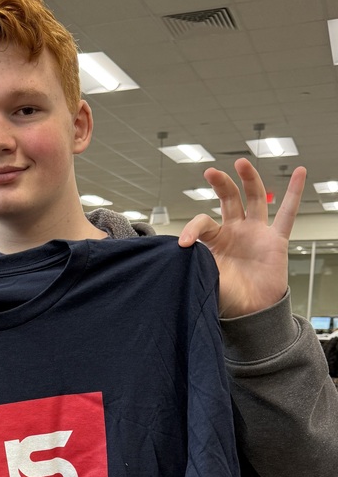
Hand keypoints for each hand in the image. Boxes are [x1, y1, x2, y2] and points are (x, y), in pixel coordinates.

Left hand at [178, 158, 305, 317]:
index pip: (203, 223)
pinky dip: (295, 193)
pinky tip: (300, 172)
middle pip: (228, 199)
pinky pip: (288, 214)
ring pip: (254, 199)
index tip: (184, 244)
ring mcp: (256, 233)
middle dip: (220, 183)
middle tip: (210, 171)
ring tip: (240, 162)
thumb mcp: (204, 278)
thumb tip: (175, 255)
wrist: (250, 314)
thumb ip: (193, 264)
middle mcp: (236, 231)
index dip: (193, 229)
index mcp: (216, 240)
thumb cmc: (227, 298)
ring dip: (249, 179)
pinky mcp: (276, 240)